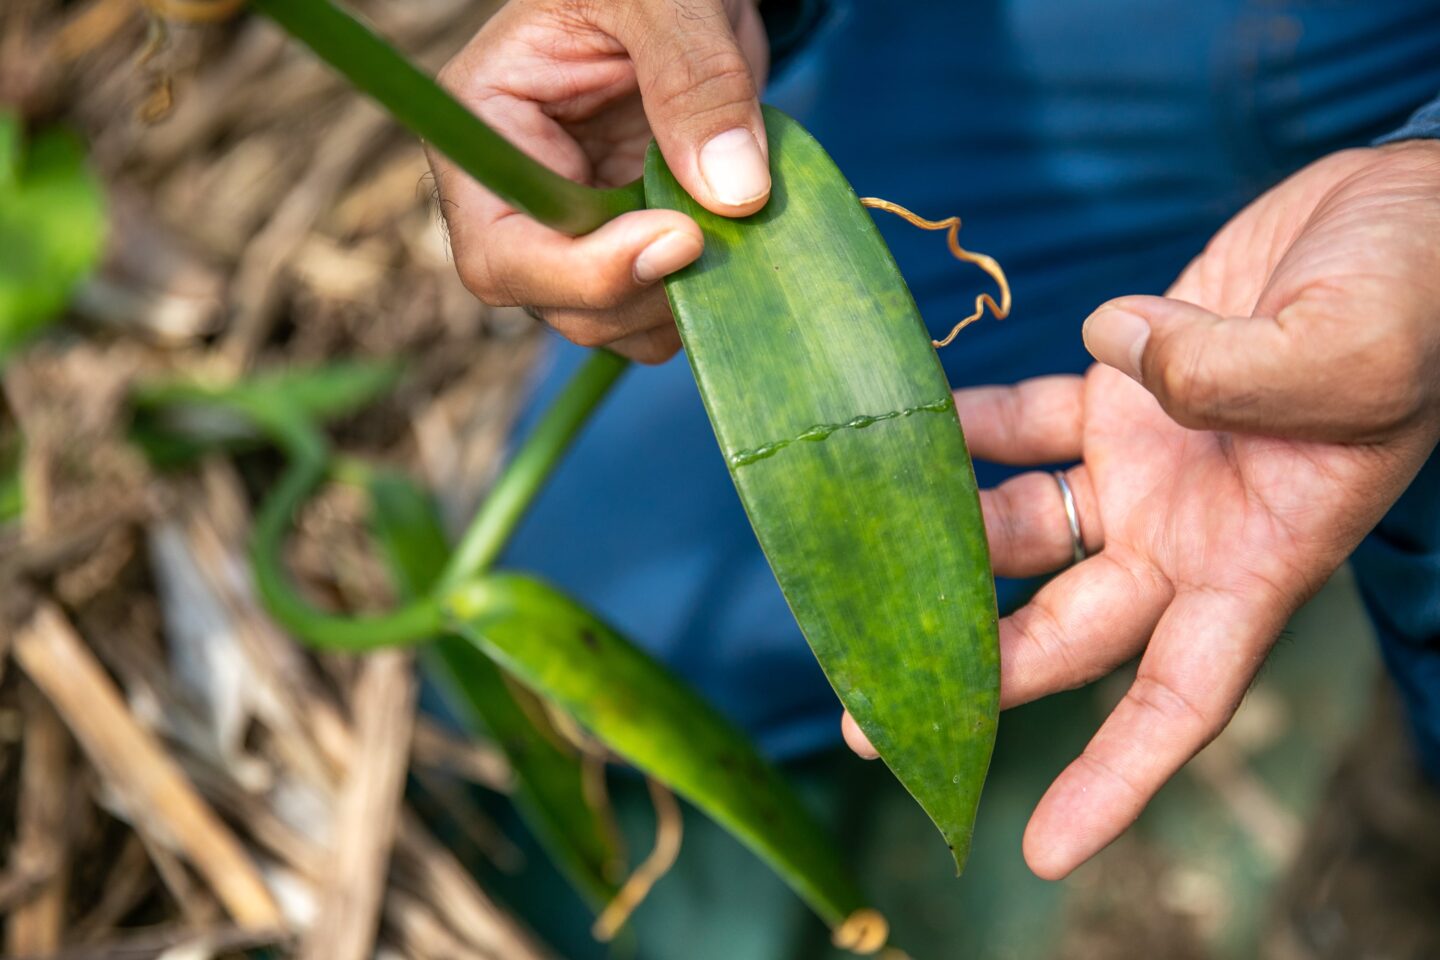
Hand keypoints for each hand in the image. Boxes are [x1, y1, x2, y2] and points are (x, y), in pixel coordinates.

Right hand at [430, 0, 769, 361]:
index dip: (582, 274)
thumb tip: (733, 193)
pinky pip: (662, 303)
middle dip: (643, 292)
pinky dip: (710, 295)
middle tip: (725, 237)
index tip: (681, 238)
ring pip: (614, 321)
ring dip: (682, 303)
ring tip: (742, 225)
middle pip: (556, 305)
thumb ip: (693, 79)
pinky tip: (746, 240)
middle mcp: (519, 195)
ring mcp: (577, 225)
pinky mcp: (634, 238)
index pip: (500, 252)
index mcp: (486, 127)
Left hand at [843, 140, 1439, 877]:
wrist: (1404, 210)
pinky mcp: (1114, 389)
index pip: (1184, 696)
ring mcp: (1143, 465)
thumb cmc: (1419, 294)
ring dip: (938, 543)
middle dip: (972, 678)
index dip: (1116, 778)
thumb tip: (1117, 358)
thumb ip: (1241, 373)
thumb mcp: (1357, 344)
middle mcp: (1187, 531)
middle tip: (865, 722)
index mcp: (1261, 556)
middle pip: (1062, 632)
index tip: (1044, 849)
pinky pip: (1016, 420)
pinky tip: (891, 420)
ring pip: (1018, 531)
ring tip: (842, 555)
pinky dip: (959, 424)